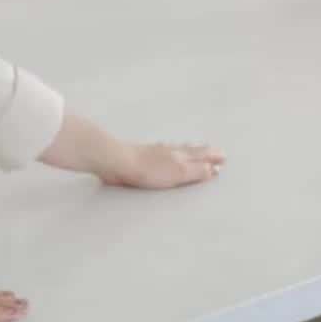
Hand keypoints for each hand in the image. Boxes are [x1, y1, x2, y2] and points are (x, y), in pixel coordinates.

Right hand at [39, 112, 223, 189]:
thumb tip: (98, 160)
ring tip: (222, 159)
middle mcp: (161, 152)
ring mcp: (168, 159)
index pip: (172, 149)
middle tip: (220, 153)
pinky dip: (204, 171)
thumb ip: (111, 162)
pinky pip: (194, 171)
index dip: (186, 150)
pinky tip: (215, 172)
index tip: (197, 148)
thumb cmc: (106, 157)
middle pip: (188, 150)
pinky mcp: (173, 170)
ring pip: (195, 158)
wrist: (108, 155)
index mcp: (150, 151)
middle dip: (204, 152)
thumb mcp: (111, 161)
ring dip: (209, 158)